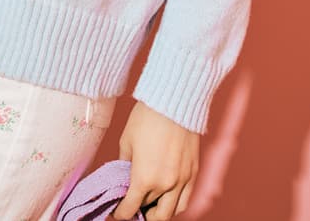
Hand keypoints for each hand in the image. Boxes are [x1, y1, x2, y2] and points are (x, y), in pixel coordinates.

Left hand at [111, 102, 199, 218]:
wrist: (174, 101)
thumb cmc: (147, 117)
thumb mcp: (127, 140)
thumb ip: (124, 164)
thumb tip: (123, 176)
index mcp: (144, 178)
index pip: (130, 208)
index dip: (120, 214)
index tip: (116, 213)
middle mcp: (165, 185)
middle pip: (151, 213)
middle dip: (139, 213)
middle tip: (132, 207)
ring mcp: (182, 180)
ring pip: (171, 213)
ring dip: (158, 213)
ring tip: (150, 205)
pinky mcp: (193, 172)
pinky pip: (185, 200)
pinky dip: (175, 205)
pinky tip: (167, 198)